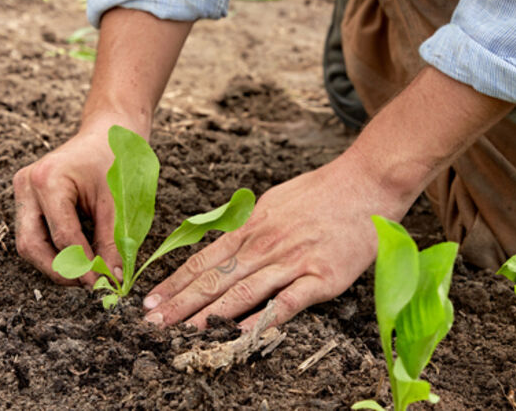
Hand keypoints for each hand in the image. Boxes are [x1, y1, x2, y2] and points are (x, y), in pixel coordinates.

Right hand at [13, 116, 145, 284]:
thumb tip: (111, 280)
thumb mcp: (117, 202)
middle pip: (32, 246)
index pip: (63, 237)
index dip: (83, 266)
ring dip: (56, 264)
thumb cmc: (115, 160)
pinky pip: (34, 234)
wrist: (108, 132)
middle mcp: (27, 184)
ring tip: (86, 272)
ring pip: (29, 244)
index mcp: (48, 180)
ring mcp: (22, 190)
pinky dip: (55, 250)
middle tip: (89, 285)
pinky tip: (79, 255)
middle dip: (61, 271)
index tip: (104, 283)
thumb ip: (112, 242)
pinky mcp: (26, 198)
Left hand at [142, 150, 412, 328]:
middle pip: (214, 278)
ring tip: (184, 333)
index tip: (151, 301)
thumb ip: (246, 227)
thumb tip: (221, 246)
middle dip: (180, 304)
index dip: (174, 283)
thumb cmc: (319, 192)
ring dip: (210, 315)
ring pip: (243, 291)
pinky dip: (264, 318)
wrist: (365, 183)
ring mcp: (292, 260)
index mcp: (250, 228)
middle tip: (152, 324)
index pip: (202, 260)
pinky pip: (289, 301)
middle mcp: (264, 244)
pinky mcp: (322, 276)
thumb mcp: (272, 202)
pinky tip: (242, 332)